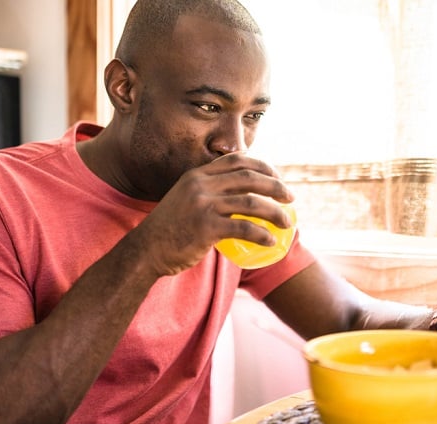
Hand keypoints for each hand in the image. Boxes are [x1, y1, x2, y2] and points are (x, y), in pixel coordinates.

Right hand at [133, 153, 294, 276]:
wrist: (146, 250)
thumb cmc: (170, 229)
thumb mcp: (185, 199)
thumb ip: (207, 192)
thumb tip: (239, 195)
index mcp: (197, 174)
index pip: (237, 159)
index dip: (262, 165)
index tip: (277, 177)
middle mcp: (201, 184)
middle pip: (250, 177)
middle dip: (276, 186)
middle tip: (290, 198)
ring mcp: (203, 205)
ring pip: (252, 202)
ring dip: (275, 212)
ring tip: (287, 223)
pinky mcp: (206, 227)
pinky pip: (244, 227)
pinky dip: (262, 234)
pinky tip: (270, 241)